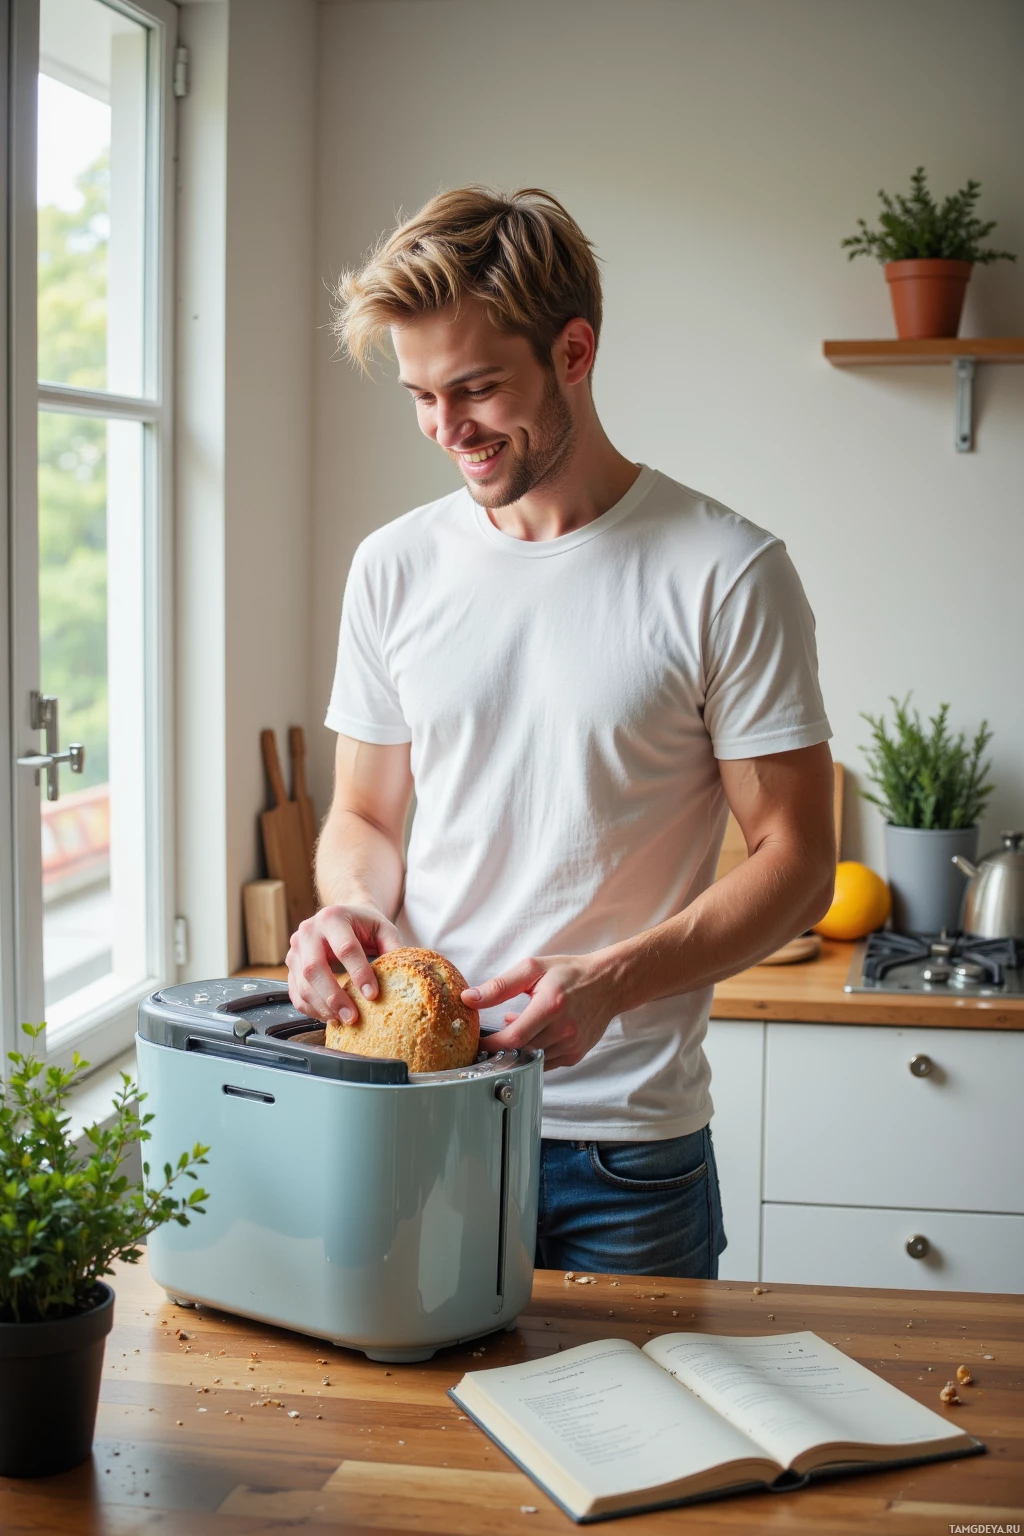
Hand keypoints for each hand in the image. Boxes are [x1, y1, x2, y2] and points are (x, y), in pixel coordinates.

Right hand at [287, 904, 401, 1022]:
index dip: (359, 973)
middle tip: (352, 1017)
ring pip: (302, 984)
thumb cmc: (363, 924)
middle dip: (334, 996)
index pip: (345, 948)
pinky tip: (329, 1017)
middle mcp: (308, 931)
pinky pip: (295, 993)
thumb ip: (393, 948)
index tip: (373, 995)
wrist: (340, 918)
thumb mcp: (383, 928)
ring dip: (322, 1007)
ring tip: (343, 1020)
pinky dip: (311, 1009)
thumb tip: (404, 976)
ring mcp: (295, 949)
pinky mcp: (290, 966)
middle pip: (314, 968)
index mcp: (332, 917)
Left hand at [462, 952, 621, 1069]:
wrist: (608, 984)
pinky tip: (533, 1034)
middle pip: (521, 1051)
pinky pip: (546, 1062)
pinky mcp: (575, 1055)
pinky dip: (533, 1052)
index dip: (491, 1044)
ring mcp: (571, 1046)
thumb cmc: (570, 973)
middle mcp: (563, 1030)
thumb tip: (470, 998)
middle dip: (501, 1047)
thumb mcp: (533, 969)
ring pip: (532, 1059)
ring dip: (518, 1049)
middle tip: (490, 1036)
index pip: (514, 1037)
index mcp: (550, 1006)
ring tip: (515, 1028)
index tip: (478, 1041)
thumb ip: (500, 986)